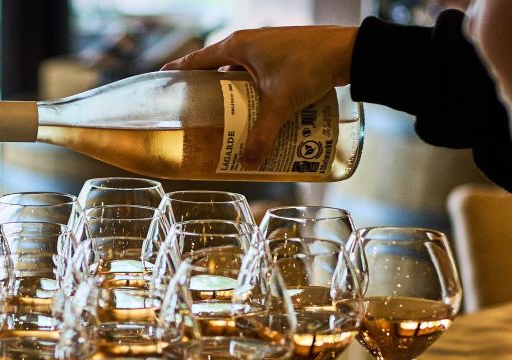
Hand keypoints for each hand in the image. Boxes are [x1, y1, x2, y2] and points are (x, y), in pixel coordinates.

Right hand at [162, 26, 357, 168]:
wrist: (350, 51)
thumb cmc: (311, 67)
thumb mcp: (281, 105)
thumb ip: (262, 136)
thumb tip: (247, 164)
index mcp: (238, 44)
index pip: (196, 59)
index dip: (177, 72)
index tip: (161, 83)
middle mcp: (249, 42)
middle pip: (215, 67)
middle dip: (203, 89)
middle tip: (192, 112)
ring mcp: (266, 47)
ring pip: (236, 71)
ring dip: (228, 91)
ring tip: (220, 116)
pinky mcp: (282, 55)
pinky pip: (254, 72)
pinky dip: (248, 89)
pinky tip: (251, 108)